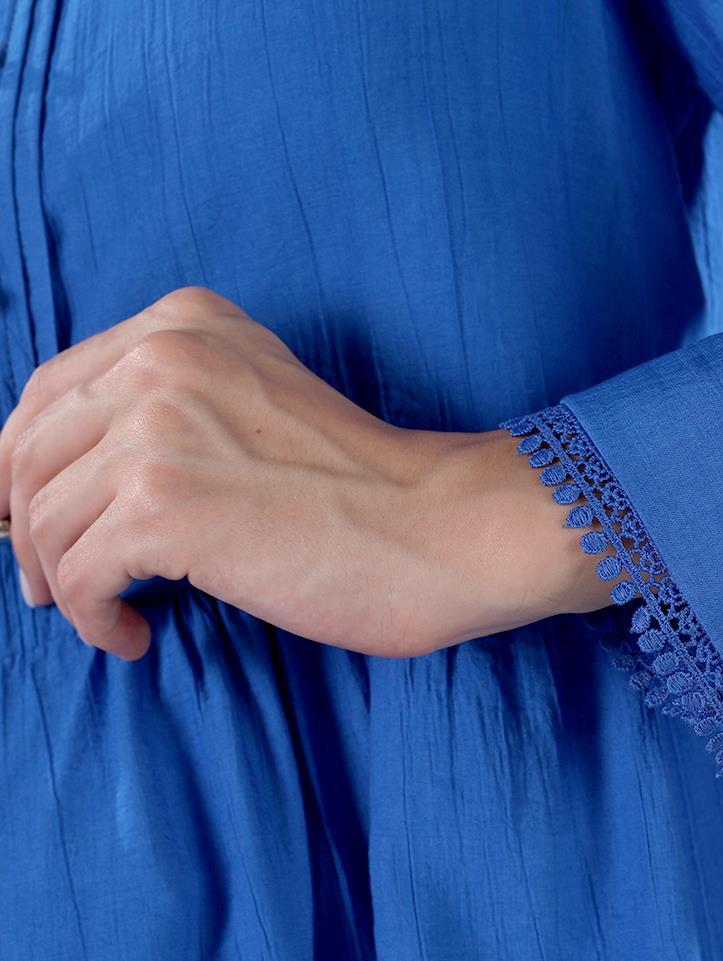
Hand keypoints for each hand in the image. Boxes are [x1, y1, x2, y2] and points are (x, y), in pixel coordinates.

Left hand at [0, 286, 609, 659]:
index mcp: (181, 324)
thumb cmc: (366, 491)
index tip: (44, 524)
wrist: (443, 529)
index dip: (27, 469)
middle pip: (29, 453)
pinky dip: (94, 619)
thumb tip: (71, 476)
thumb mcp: (259, 401)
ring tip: (114, 616)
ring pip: (44, 521)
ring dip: (65, 585)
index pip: (48, 392)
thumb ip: (175, 406)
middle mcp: (159, 358)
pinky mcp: (163, 506)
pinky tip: (136, 636)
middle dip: (28, 532)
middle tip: (51, 586)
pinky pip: (79, 575)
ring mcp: (156, 429)